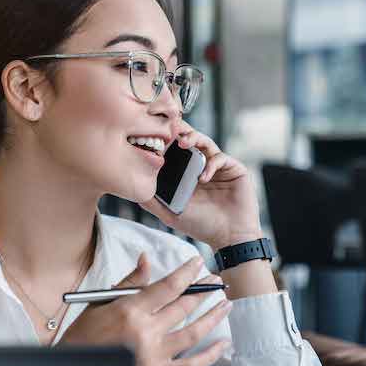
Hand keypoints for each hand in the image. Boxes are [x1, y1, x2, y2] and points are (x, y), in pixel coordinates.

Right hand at [58, 253, 230, 365]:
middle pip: (184, 307)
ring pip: (193, 333)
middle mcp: (145, 331)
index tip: (198, 263)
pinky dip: (210, 355)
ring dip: (213, 317)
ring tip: (226, 304)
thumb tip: (147, 259)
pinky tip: (223, 343)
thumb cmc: (84, 335)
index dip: (187, 273)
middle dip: (203, 291)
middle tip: (215, 281)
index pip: (168, 286)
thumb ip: (130, 283)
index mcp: (130, 310)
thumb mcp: (101, 303)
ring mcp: (153, 355)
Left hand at [139, 121, 262, 249]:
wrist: (229, 238)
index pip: (175, 150)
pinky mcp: (234, 169)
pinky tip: (203, 177)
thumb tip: (131, 188)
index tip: (154, 135)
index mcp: (187, 173)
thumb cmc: (202, 226)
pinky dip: (211, 164)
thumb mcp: (170, 213)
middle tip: (170, 128)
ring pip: (206, 142)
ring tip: (183, 143)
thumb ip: (151, 201)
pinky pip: (221, 158)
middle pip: (190, 140)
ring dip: (194, 139)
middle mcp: (202, 166)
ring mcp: (218, 166)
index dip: (166, 140)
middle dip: (179, 131)